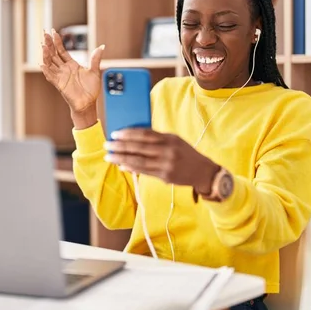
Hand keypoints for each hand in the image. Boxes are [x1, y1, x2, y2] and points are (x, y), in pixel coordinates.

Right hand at [40, 29, 104, 112]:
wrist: (89, 103)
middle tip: (44, 33)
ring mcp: (61, 77)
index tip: (53, 32)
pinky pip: (51, 76)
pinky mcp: (59, 85)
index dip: (57, 41)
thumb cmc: (91, 89)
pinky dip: (46, 71)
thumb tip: (101, 46)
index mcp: (72, 65)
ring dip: (46, 55)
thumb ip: (96, 59)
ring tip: (43, 46)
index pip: (61, 51)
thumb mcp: (95, 71)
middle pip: (54, 54)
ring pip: (50, 63)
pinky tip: (42, 64)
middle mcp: (64, 70)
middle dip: (49, 44)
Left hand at [103, 128, 219, 193]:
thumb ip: (156, 139)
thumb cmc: (185, 153)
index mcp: (169, 138)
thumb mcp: (174, 141)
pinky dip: (131, 168)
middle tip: (107, 145)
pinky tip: (121, 166)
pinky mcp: (165, 176)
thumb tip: (133, 138)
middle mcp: (168, 150)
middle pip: (139, 147)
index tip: (115, 133)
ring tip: (109, 157)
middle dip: (120, 146)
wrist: (203, 171)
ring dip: (121, 159)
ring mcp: (166, 164)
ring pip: (139, 161)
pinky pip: (144, 171)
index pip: (145, 133)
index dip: (128, 133)